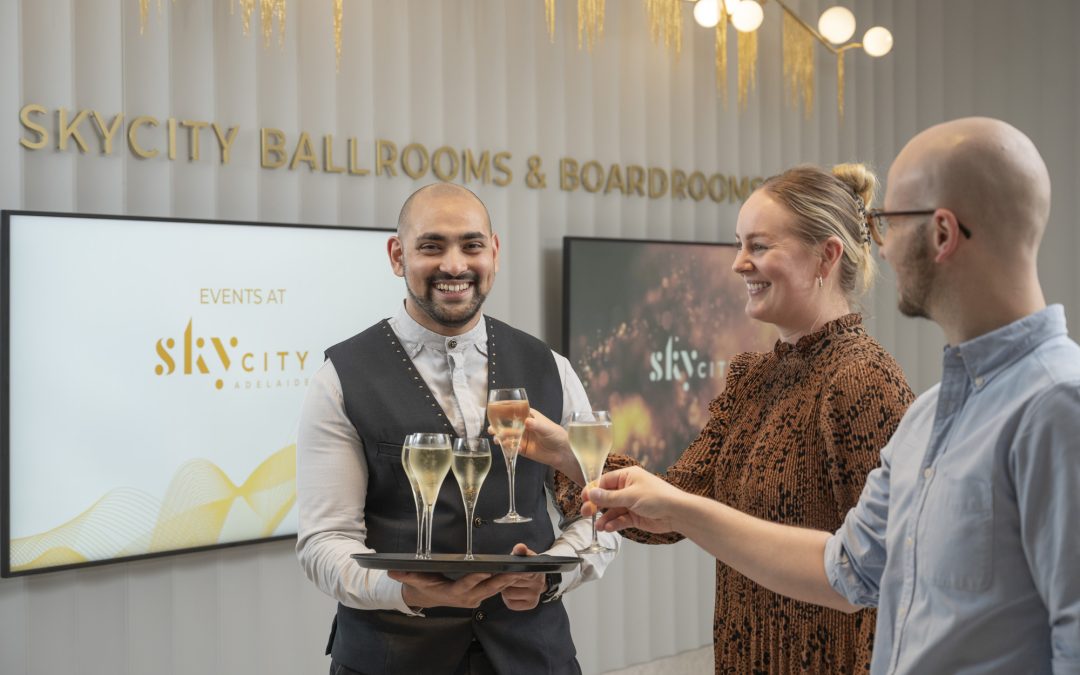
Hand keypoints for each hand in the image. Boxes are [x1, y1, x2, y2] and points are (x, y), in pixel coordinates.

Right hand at [388, 571, 516, 608]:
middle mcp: (467, 597)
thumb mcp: (416, 580)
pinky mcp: (481, 595)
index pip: (466, 585)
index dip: (476, 578)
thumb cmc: (425, 586)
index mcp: (453, 593)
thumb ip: (406, 574)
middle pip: (487, 588)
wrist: (429, 598)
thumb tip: (392, 570)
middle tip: (515, 570)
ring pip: (495, 589)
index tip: (486, 571)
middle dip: (502, 580)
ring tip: (522, 569)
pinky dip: (507, 581)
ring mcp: (476, 598)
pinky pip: (496, 589)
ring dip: (509, 580)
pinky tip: (518, 572)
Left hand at [500, 543, 545, 610]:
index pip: (519, 572)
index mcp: (537, 570)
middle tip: (504, 575)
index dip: (509, 572)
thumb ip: (520, 550)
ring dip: (505, 589)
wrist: (538, 576)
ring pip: (509, 594)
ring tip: (509, 583)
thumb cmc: (527, 565)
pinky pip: (511, 603)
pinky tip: (512, 592)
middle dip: (504, 579)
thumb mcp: (524, 555)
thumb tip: (520, 547)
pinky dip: (508, 599)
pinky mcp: (530, 605)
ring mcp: (535, 595)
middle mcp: (538, 584)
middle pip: (510, 583)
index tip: (505, 571)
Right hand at [501, 408, 583, 483]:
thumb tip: (527, 421)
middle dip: (499, 426)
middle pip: (508, 425)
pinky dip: (509, 448)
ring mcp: (522, 437)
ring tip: (497, 440)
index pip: (515, 411)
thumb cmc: (556, 435)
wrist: (562, 453)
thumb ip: (537, 425)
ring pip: (508, 436)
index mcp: (529, 416)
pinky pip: (512, 447)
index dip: (504, 411)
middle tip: (492, 429)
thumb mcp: (547, 429)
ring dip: (501, 437)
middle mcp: (523, 426)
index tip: (495, 412)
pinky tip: (511, 448)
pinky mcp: (522, 448)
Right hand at [584, 466, 681, 533]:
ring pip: (612, 510)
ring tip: (598, 527)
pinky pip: (620, 519)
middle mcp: (628, 488)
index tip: (583, 498)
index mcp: (627, 476)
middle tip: (585, 513)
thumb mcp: (630, 496)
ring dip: (604, 518)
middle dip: (596, 505)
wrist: (677, 513)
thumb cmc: (658, 497)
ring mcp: (631, 503)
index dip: (593, 490)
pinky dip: (614, 524)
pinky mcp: (635, 516)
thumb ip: (609, 497)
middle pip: (606, 497)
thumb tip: (591, 493)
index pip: (605, 481)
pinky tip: (608, 528)